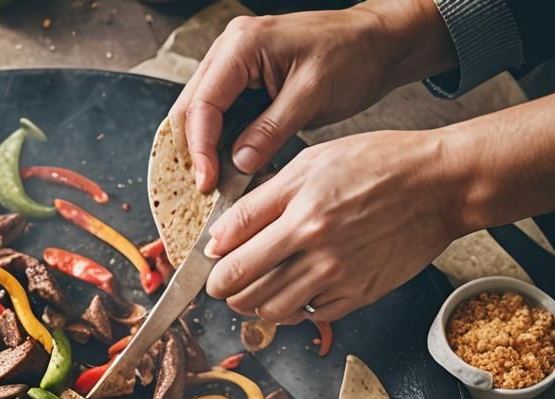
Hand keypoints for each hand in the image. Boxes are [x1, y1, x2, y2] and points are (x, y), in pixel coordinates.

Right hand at [170, 1, 455, 191]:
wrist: (377, 43)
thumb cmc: (353, 56)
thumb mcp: (312, 95)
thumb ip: (270, 130)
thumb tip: (238, 163)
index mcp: (243, 45)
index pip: (203, 105)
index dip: (199, 150)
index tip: (207, 184)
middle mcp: (230, 50)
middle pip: (189, 108)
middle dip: (192, 152)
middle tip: (204, 189)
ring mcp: (234, 64)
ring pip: (199, 115)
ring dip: (202, 150)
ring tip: (213, 182)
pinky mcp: (243, 81)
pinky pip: (219, 116)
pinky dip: (219, 143)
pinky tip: (227, 166)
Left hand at [204, 129, 460, 323]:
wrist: (440, 185)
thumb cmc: (378, 166)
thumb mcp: (313, 163)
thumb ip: (262, 200)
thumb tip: (218, 238)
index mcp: (299, 210)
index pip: (230, 248)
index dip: (212, 258)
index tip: (213, 259)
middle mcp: (314, 245)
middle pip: (241, 286)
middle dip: (223, 287)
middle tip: (225, 282)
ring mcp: (336, 276)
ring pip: (268, 309)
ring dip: (253, 303)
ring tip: (257, 288)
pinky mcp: (356, 296)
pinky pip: (308, 316)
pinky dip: (294, 309)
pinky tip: (296, 290)